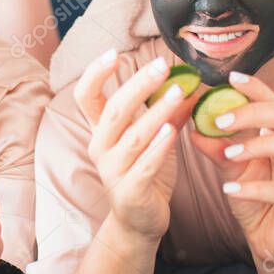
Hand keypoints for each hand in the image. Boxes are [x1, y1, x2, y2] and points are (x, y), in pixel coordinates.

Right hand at [74, 52, 196, 240]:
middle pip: (114, 109)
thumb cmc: (144, 172)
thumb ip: (164, 111)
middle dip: (138, 85)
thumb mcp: (152, 137)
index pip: (86, 96)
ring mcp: (113, 170)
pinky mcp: (130, 190)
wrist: (139, 221)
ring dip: (156, 112)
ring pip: (134, 135)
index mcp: (100, 130)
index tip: (113, 53)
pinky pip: (145, 165)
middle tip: (162, 66)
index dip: (95, 73)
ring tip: (178, 92)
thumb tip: (187, 81)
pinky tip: (172, 130)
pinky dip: (159, 147)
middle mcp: (101, 147)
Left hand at [191, 72, 273, 269]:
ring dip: (259, 145)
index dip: (257, 88)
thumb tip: (192, 127)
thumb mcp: (232, 169)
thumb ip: (217, 148)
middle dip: (256, 112)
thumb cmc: (256, 199)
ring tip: (229, 153)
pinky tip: (231, 190)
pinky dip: (256, 188)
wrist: (271, 242)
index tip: (231, 77)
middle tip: (221, 119)